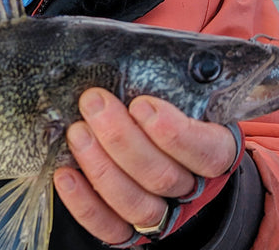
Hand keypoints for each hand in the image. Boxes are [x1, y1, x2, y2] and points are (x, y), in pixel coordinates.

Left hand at [53, 90, 236, 244]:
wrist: (165, 149)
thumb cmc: (169, 108)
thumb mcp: (180, 89)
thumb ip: (168, 76)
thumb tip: (135, 48)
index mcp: (214, 149)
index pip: (206, 152)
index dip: (175, 134)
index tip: (142, 104)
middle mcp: (190, 186)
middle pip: (162, 176)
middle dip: (122, 139)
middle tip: (93, 102)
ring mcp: (161, 212)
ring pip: (137, 204)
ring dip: (101, 167)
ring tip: (76, 132)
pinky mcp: (130, 230)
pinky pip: (109, 228)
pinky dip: (84, 204)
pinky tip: (65, 174)